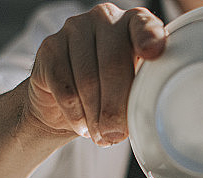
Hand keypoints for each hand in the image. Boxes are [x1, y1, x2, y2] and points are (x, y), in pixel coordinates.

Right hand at [25, 3, 166, 145]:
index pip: (144, 26)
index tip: (152, 53)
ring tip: (101, 135)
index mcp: (134, 24)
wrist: (63, 104)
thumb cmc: (108, 95)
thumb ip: (142, 93)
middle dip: (116, 107)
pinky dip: (76, 114)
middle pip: (113, 64)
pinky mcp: (50, 48)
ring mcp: (74, 28)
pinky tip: (82, 125)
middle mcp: (104, 18)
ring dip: (95, 116)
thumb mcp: (133, 92)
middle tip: (117, 134)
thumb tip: (144, 121)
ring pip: (88, 80)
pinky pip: (66, 88)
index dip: (149, 38)